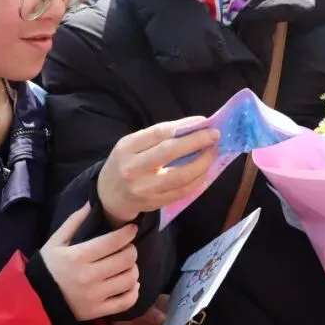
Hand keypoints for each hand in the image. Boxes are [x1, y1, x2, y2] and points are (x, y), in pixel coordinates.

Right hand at [40, 204, 140, 320]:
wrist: (37, 301)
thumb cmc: (48, 267)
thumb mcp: (55, 242)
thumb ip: (74, 222)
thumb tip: (92, 203)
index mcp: (78, 256)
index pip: (112, 242)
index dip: (127, 233)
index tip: (132, 229)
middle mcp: (89, 276)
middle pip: (125, 259)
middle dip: (131, 250)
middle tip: (128, 247)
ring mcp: (95, 296)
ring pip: (129, 279)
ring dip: (133, 269)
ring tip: (128, 265)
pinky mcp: (99, 312)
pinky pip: (127, 302)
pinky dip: (134, 291)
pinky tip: (131, 284)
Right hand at [97, 118, 220, 226]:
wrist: (109, 196)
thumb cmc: (125, 163)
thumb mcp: (131, 145)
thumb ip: (156, 136)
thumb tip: (192, 127)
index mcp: (127, 148)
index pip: (159, 133)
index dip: (184, 125)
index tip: (203, 121)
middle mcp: (133, 168)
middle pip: (170, 152)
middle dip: (197, 141)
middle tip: (215, 135)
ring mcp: (145, 189)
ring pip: (181, 175)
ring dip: (203, 163)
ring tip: (213, 153)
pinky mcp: (155, 203)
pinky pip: (183, 191)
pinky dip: (199, 180)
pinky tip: (206, 170)